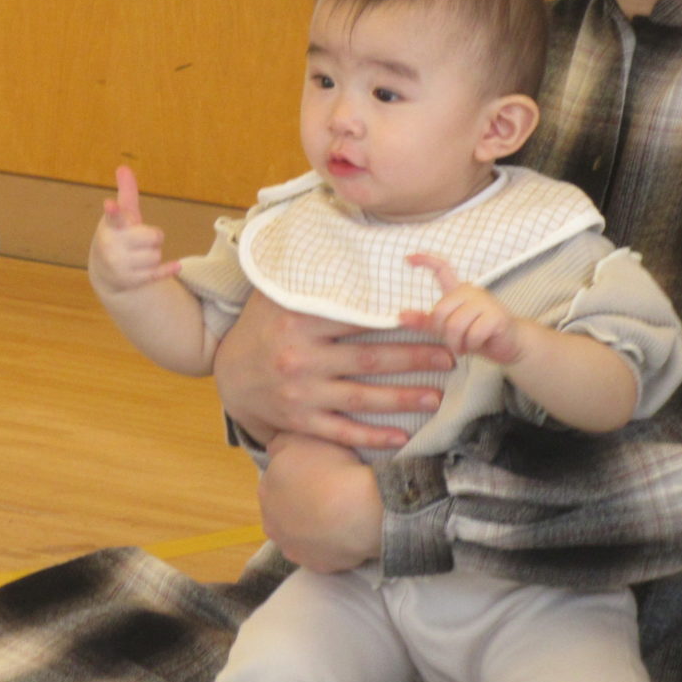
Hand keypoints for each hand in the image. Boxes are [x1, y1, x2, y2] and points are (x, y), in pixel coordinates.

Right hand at [88, 166, 180, 295]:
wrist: (106, 272)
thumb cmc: (117, 236)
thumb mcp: (121, 216)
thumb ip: (126, 193)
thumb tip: (123, 167)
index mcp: (111, 227)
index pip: (113, 216)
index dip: (113, 210)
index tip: (109, 203)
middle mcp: (113, 246)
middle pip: (153, 237)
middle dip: (152, 237)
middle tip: (140, 239)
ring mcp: (121, 265)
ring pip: (157, 255)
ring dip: (153, 254)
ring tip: (138, 255)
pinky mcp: (132, 280)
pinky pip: (157, 273)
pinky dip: (167, 270)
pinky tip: (176, 266)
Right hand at [213, 288, 451, 449]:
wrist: (231, 375)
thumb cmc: (263, 328)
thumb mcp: (277, 295)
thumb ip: (310, 277)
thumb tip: (348, 246)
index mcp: (299, 321)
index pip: (358, 319)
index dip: (397, 320)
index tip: (431, 318)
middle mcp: (300, 358)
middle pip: (369, 359)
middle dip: (415, 358)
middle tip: (449, 356)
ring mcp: (301, 393)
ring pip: (362, 397)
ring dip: (403, 398)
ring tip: (437, 396)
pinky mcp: (300, 421)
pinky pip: (342, 430)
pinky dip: (371, 435)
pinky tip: (401, 436)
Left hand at [259, 432, 381, 572]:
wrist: (359, 510)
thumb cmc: (331, 469)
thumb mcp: (301, 439)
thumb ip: (281, 443)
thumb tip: (275, 449)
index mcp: (266, 489)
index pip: (277, 480)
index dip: (298, 475)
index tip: (318, 473)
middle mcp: (271, 521)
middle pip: (285, 509)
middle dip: (301, 502)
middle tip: (328, 492)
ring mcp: (292, 547)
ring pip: (299, 534)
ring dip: (312, 526)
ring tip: (338, 514)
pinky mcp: (314, 566)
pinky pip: (321, 552)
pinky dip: (330, 544)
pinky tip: (344, 533)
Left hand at [401, 252, 524, 363]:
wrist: (511, 345)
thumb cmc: (478, 335)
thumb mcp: (448, 328)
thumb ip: (426, 322)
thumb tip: (400, 316)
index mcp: (458, 291)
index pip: (441, 268)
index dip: (425, 261)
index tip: (407, 258)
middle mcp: (471, 291)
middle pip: (440, 312)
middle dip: (444, 334)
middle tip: (455, 342)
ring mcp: (485, 302)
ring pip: (455, 326)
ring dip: (457, 343)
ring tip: (464, 346)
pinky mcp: (496, 316)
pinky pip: (472, 335)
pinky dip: (471, 346)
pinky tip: (477, 345)